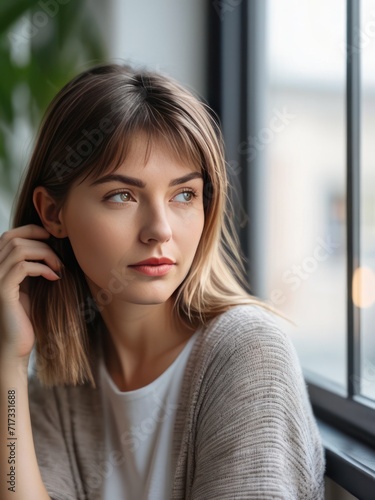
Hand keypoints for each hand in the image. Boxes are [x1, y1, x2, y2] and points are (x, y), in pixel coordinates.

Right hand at [0, 224, 62, 361]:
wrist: (15, 346)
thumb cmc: (26, 318)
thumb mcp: (30, 286)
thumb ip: (33, 266)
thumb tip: (50, 245)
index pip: (9, 235)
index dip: (31, 230)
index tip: (52, 239)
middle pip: (14, 238)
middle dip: (42, 244)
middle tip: (58, 261)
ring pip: (20, 249)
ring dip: (45, 255)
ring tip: (59, 269)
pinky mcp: (2, 290)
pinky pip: (23, 266)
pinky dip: (43, 268)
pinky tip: (54, 278)